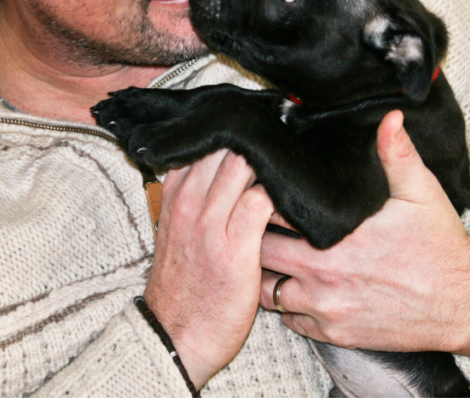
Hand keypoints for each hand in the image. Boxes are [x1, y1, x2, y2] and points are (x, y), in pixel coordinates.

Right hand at [143, 149, 273, 388]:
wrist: (174, 338)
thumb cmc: (183, 287)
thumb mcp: (177, 233)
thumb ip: (198, 198)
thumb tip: (230, 171)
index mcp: (175, 196)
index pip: (204, 141)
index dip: (237, 133)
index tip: (262, 132)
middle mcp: (189, 203)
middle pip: (227, 145)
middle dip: (259, 140)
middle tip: (287, 143)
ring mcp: (210, 224)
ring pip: (245, 164)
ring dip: (272, 164)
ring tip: (295, 169)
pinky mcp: (235, 247)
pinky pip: (263, 201)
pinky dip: (283, 197)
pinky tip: (295, 204)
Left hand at [259, 110, 469, 356]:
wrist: (465, 305)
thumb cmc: (441, 246)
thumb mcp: (421, 192)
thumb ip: (397, 153)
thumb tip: (389, 117)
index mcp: (338, 242)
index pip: (272, 219)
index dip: (261, 201)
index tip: (264, 189)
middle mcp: (325, 280)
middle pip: (259, 255)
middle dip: (254, 235)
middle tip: (257, 219)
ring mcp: (327, 312)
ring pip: (267, 292)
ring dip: (266, 272)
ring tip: (272, 251)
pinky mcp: (335, 336)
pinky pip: (290, 321)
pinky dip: (287, 303)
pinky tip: (297, 282)